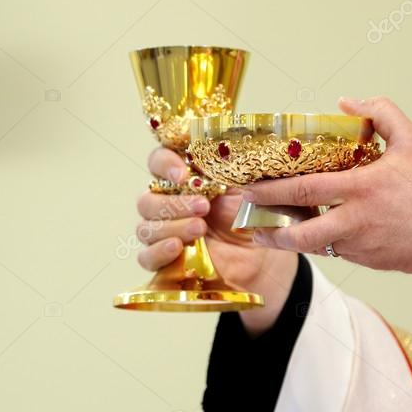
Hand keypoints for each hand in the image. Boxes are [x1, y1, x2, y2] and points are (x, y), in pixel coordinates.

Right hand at [135, 148, 297, 333]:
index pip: (158, 162)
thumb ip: (228, 167)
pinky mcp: (168, 262)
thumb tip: (215, 149)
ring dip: (171, 226)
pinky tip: (177, 247)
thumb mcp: (248, 186)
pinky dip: (158, 251)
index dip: (164, 164)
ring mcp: (167, 235)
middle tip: (203, 207)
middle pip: (146, 200)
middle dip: (173, 203)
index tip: (183, 175)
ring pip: (145, 228)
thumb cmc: (257, 216)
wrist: (267, 256)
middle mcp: (170, 205)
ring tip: (200, 228)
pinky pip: (146, 257)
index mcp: (186, 179)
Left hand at [244, 97, 411, 273]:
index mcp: (362, 188)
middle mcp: (356, 221)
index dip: (270, 190)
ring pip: (313, 246)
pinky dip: (320, 242)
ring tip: (268, 230)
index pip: (303, 190)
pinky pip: (336, 251)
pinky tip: (311, 230)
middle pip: (298, 231)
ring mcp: (361, 246)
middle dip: (266, 227)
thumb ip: (380, 113)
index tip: (248, 186)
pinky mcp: (369, 262)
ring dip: (288, 239)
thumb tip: (347, 102)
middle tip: (245, 219)